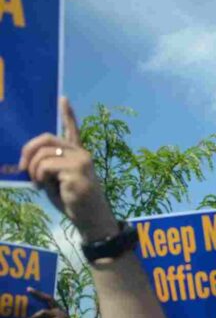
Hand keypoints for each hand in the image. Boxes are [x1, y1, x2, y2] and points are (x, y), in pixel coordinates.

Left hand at [19, 98, 117, 241]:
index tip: (63, 98)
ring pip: (43, 154)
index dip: (67, 114)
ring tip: (37, 183)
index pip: (72, 130)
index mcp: (77, 155)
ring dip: (32, 169)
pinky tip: (45, 187)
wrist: (91, 219)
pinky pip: (46, 166)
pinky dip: (39, 177)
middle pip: (46, 139)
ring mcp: (80, 160)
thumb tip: (25, 161)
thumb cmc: (73, 202)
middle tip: (22, 168)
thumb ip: (46, 167)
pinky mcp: (76, 170)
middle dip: (28, 151)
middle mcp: (81, 154)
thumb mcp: (56, 181)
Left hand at [25, 288, 70, 317]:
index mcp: (59, 310)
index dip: (39, 294)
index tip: (29, 289)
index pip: (49, 299)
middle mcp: (62, 311)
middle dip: (38, 294)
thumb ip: (42, 316)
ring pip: (43, 312)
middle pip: (49, 299)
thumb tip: (29, 308)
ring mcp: (61, 317)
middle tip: (28, 290)